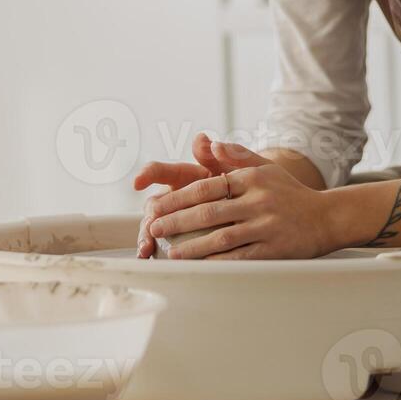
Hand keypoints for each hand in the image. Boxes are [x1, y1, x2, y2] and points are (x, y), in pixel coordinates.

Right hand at [131, 132, 240, 257]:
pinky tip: (153, 260)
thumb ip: (222, 153)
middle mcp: (177, 196)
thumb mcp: (240, 167)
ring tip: (146, 250)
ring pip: (154, 225)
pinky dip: (157, 252)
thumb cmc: (249, 184)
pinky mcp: (182, 236)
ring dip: (147, 237)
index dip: (147, 174)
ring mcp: (178, 217)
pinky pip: (166, 244)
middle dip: (149, 217)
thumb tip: (203, 139)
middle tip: (150, 229)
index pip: (160, 171)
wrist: (263, 205)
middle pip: (154, 204)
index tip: (138, 182)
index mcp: (186, 176)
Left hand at [135, 134, 335, 259]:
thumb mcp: (266, 167)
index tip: (156, 206)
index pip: (206, 187)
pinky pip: (240, 258)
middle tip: (153, 229)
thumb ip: (236, 156)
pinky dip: (218, 263)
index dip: (178, 198)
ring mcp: (266, 226)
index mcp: (252, 179)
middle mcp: (258, 201)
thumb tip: (209, 144)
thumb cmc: (290, 193)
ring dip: (192, 246)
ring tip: (171, 252)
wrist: (327, 217)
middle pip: (209, 212)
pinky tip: (201, 267)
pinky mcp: (275, 249)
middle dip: (176, 222)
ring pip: (221, 238)